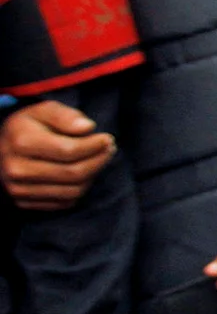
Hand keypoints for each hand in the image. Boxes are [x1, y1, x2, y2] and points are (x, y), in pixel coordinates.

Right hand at [0, 102, 114, 210]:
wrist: (1, 148)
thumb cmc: (29, 126)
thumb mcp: (44, 110)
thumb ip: (66, 116)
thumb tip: (88, 127)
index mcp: (22, 142)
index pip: (69, 151)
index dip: (94, 146)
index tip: (107, 138)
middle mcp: (17, 169)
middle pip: (73, 173)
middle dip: (99, 161)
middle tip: (109, 149)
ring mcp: (19, 189)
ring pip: (72, 191)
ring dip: (93, 176)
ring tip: (99, 159)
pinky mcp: (24, 202)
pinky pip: (64, 202)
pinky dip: (80, 189)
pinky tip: (84, 173)